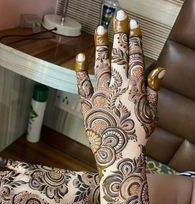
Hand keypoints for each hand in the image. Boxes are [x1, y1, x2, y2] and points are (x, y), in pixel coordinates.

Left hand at [75, 10, 164, 203]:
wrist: (119, 152)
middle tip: (118, 14)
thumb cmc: (138, 134)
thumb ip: (153, 89)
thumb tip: (159, 69)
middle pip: (119, 54)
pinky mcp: (87, 102)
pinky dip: (80, 69)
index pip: (136, 57)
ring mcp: (101, 92)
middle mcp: (118, 85)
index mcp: (135, 87)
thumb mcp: (151, 112)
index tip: (133, 24)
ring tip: (100, 28)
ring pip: (101, 63)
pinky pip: (82, 83)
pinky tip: (80, 55)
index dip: (135, 39)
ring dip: (101, 44)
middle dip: (119, 33)